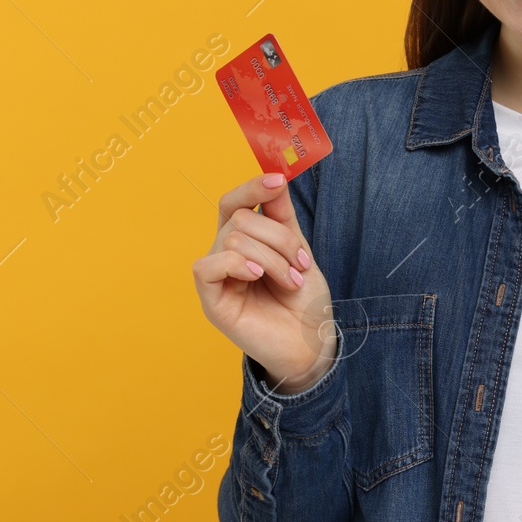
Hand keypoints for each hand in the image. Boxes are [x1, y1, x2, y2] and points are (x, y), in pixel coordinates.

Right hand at [193, 172, 336, 394]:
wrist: (312, 343)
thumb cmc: (304, 301)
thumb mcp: (299, 251)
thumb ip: (283, 218)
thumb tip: (275, 178)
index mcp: (245, 242)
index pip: (234, 203)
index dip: (252, 188)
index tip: (278, 180)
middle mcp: (226, 255)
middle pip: (240, 220)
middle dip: (278, 238)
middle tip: (299, 265)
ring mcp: (217, 278)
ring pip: (233, 239)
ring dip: (272, 258)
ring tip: (290, 281)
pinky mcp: (211, 301)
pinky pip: (209, 266)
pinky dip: (238, 264)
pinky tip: (258, 276)